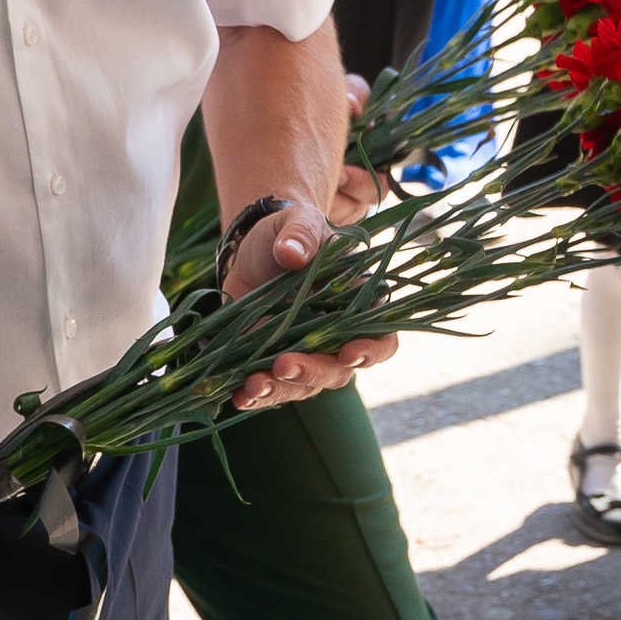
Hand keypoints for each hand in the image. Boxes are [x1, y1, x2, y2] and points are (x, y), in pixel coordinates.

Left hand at [222, 194, 397, 411]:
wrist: (253, 249)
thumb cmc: (288, 233)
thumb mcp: (297, 222)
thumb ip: (301, 233)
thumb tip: (291, 252)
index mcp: (359, 306)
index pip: (382, 340)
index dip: (370, 352)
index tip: (349, 353)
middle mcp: (338, 339)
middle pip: (337, 371)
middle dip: (312, 371)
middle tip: (284, 365)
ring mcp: (306, 355)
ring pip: (303, 386)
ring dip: (280, 390)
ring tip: (253, 385)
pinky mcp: (273, 363)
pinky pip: (271, 388)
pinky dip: (255, 396)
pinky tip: (238, 397)